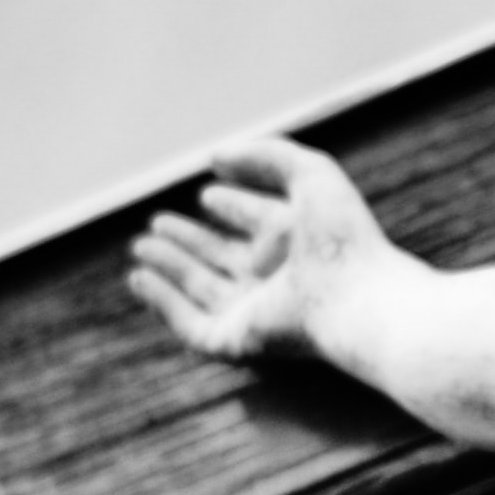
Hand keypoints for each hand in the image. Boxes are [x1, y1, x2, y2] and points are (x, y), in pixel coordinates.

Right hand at [129, 137, 388, 367]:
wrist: (354, 298)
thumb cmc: (341, 236)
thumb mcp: (311, 173)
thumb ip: (266, 154)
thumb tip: (214, 157)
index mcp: (299, 239)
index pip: (259, 220)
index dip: (234, 206)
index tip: (208, 193)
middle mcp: (276, 276)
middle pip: (225, 256)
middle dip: (191, 240)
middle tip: (158, 222)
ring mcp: (255, 310)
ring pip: (202, 288)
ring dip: (170, 267)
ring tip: (141, 246)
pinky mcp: (236, 339)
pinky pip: (190, 323)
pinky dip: (162, 303)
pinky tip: (141, 278)